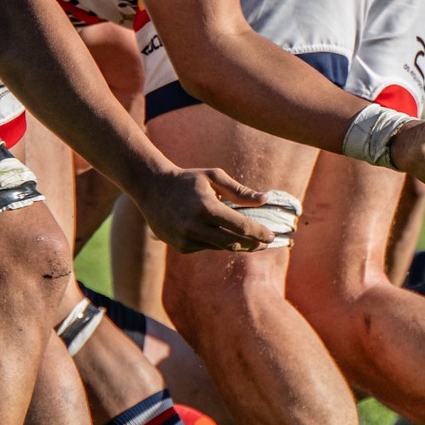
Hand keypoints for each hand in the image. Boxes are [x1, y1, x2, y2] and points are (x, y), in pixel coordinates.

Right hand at [134, 165, 278, 253]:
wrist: (152, 188)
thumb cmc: (187, 180)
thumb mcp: (214, 177)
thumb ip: (240, 191)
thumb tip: (266, 199)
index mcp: (207, 208)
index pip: (241, 226)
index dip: (259, 233)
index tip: (272, 236)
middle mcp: (195, 227)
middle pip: (233, 243)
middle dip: (252, 245)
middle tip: (265, 244)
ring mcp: (186, 239)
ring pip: (220, 247)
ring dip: (236, 244)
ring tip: (250, 241)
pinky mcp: (181, 246)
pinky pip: (206, 247)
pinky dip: (215, 242)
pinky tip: (219, 234)